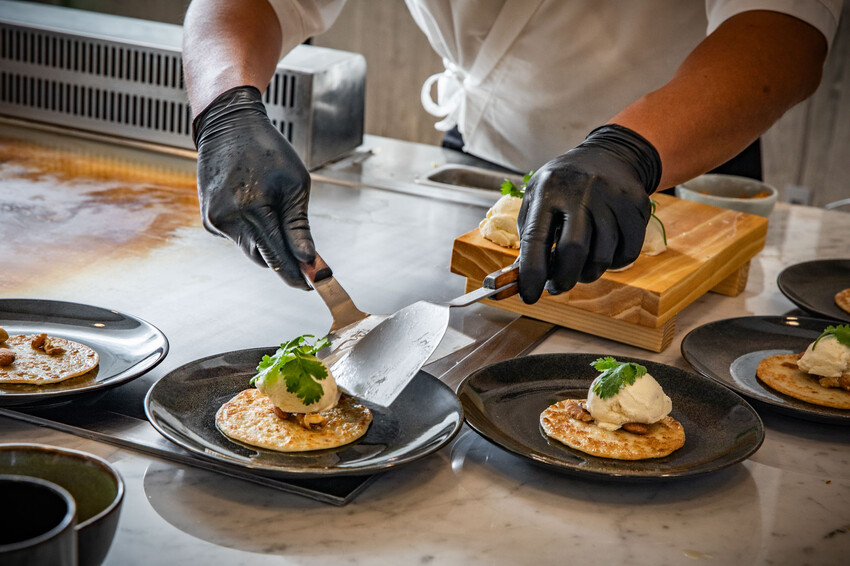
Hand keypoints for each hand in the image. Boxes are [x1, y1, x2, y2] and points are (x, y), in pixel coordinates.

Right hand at [193, 85, 313, 288]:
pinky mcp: (208, 219)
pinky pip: (237, 237)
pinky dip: (252, 231)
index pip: (277, 256)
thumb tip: (307, 259)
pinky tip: (256, 206)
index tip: (312, 285)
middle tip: (306, 262)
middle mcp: (227, 219)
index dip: (296, 274)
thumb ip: (299, 226)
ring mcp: (214, 220)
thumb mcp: (294, 185)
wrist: (228, 125)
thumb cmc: (267, 149)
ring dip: (267, 244)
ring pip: (249, 249)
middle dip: (284, 262)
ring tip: (279, 216)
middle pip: (262, 258)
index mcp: (251, 209)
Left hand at [517, 124, 661, 302]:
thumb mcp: (538, 196)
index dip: (531, 273)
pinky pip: (627, 253)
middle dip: (563, 279)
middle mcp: (581, 190)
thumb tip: (522, 277)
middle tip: (556, 287)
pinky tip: (602, 254)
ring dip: (587, 274)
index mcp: (549, 189)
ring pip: (602, 256)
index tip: (529, 296)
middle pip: (574, 250)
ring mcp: (612, 197)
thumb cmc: (564, 184)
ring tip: (578, 267)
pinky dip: (613, 264)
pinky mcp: (636, 206)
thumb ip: (529, 234)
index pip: (537, 238)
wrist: (609, 156)